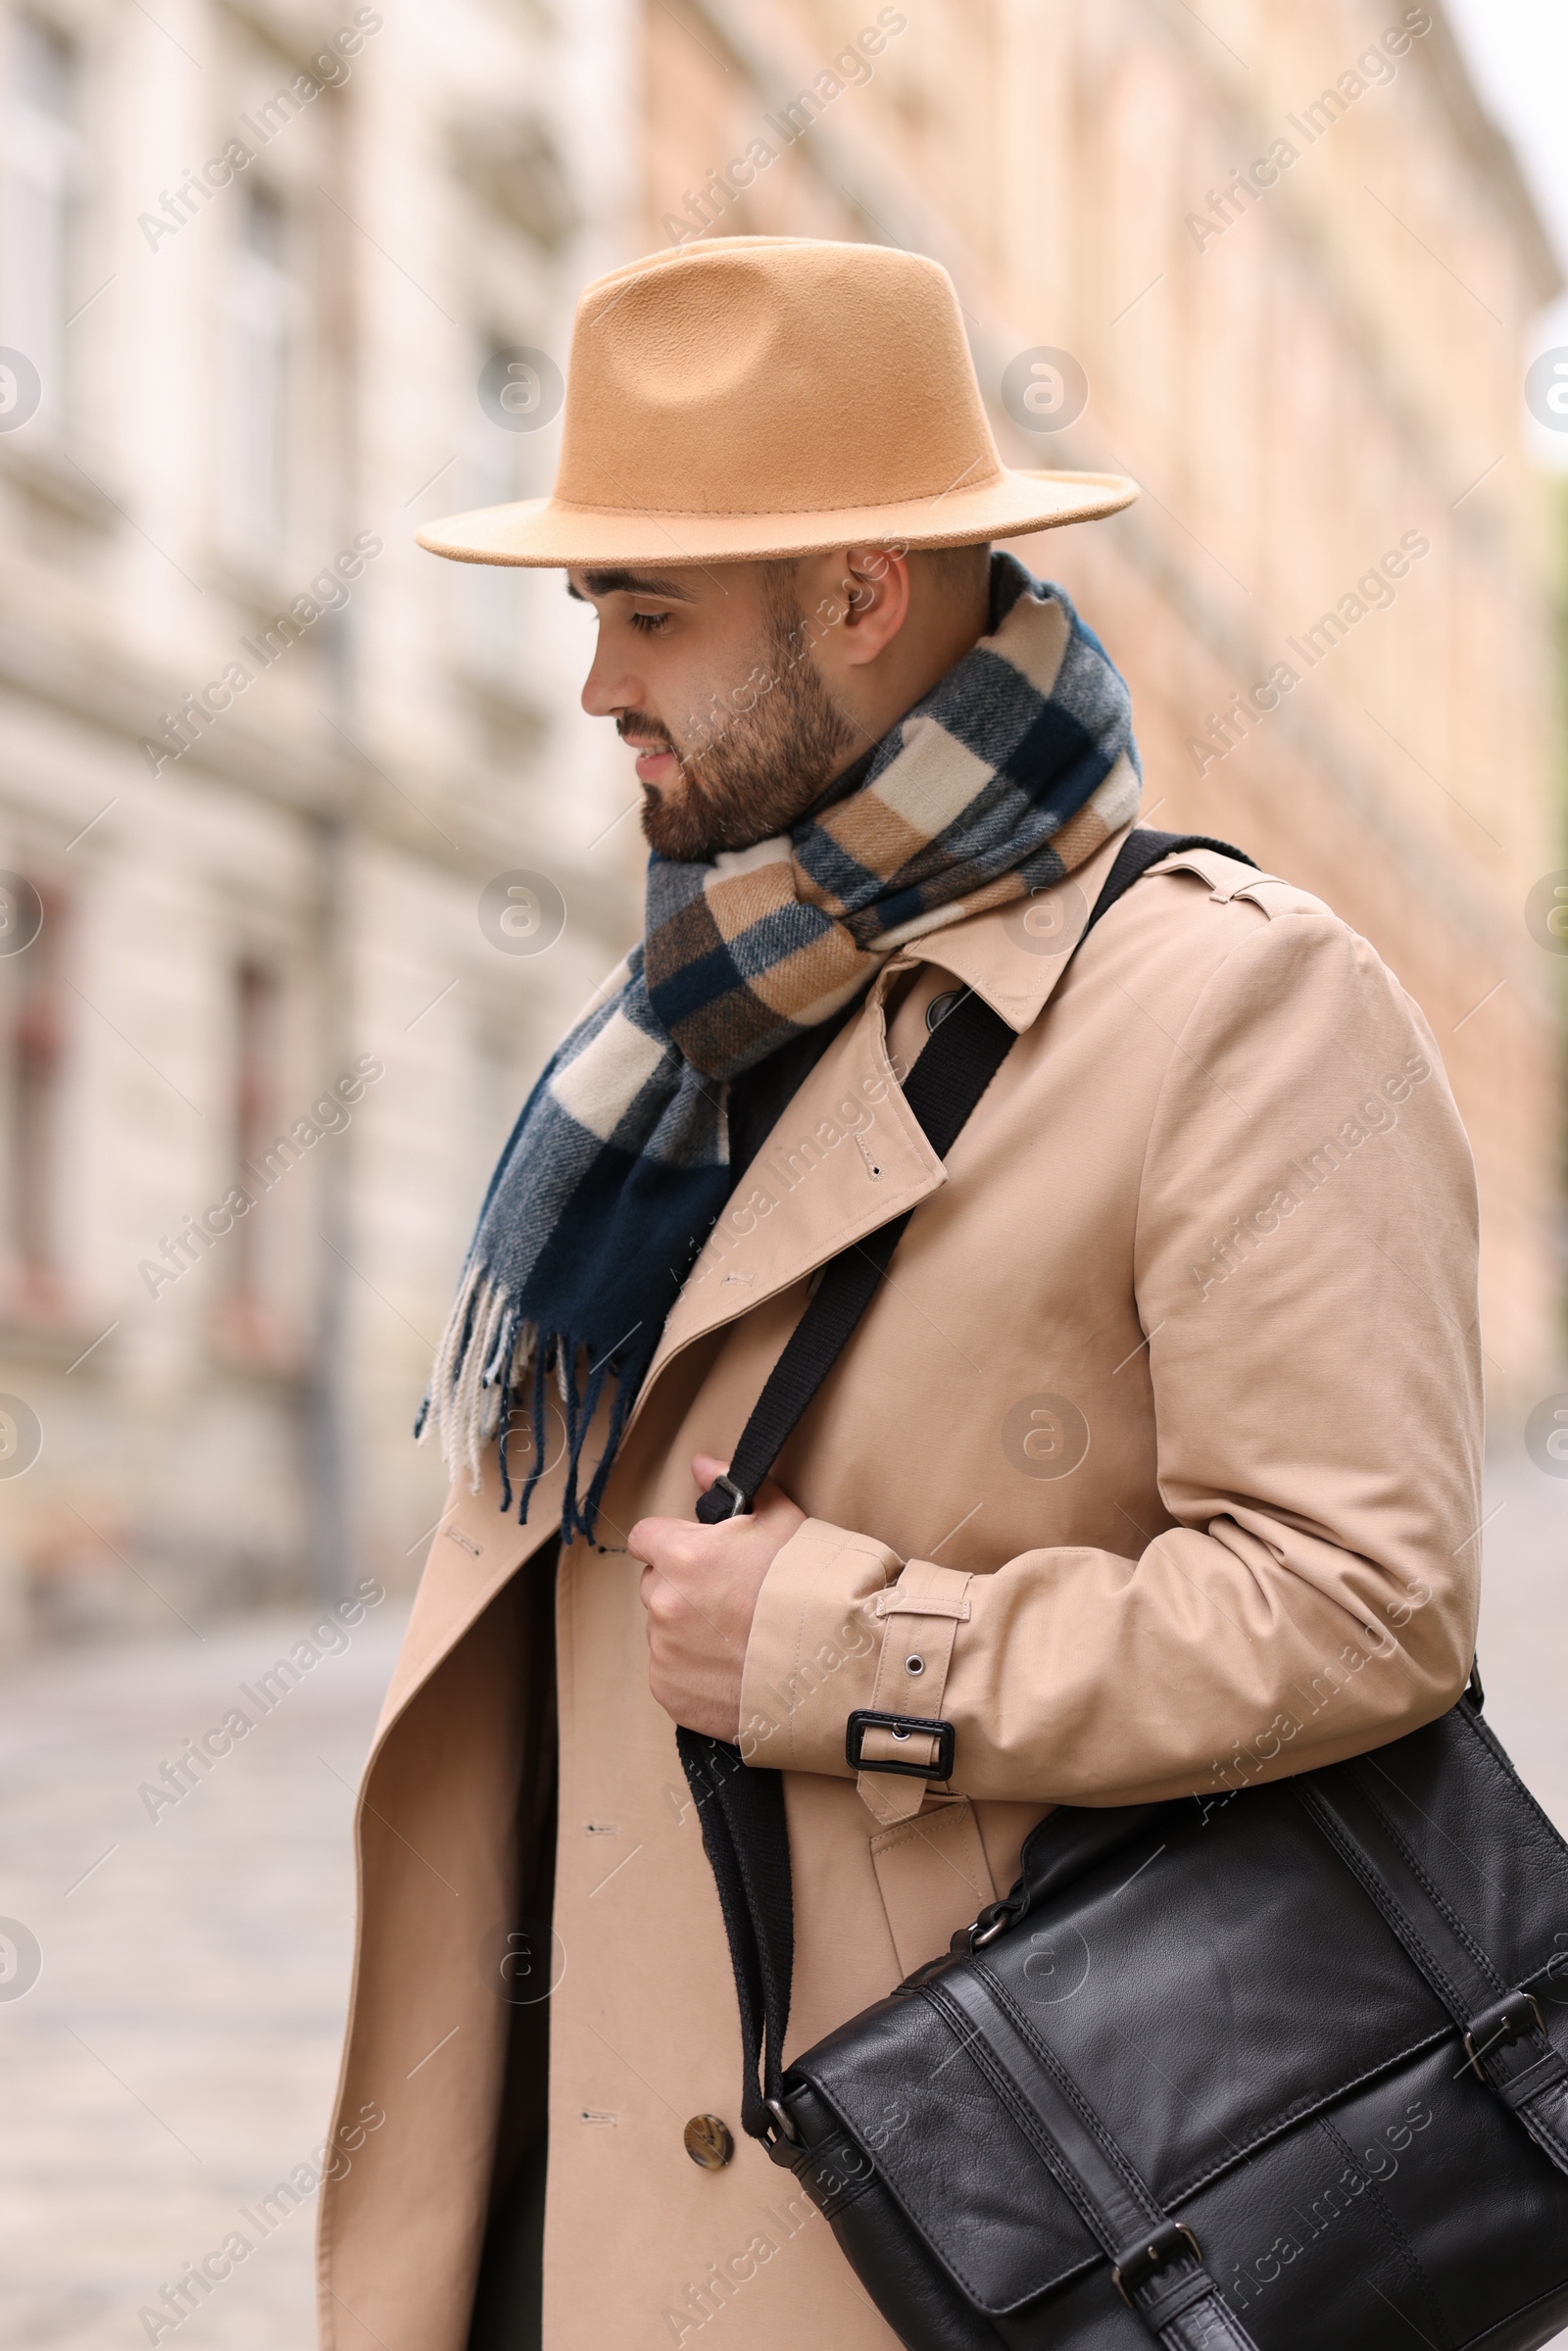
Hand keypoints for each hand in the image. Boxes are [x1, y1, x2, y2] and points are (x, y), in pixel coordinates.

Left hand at [631, 1452, 805, 1739]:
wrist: (833, 1666)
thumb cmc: (810, 1587)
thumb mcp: (782, 1521)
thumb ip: (735, 1486)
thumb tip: (700, 1464)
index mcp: (683, 1555)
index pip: (644, 1537)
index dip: (671, 1542)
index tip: (695, 1555)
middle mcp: (665, 1603)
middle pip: (655, 1584)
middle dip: (682, 1587)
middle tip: (728, 1599)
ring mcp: (665, 1652)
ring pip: (662, 1630)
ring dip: (687, 1631)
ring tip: (737, 1638)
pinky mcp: (670, 1692)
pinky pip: (670, 1673)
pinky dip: (693, 1673)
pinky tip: (731, 1669)